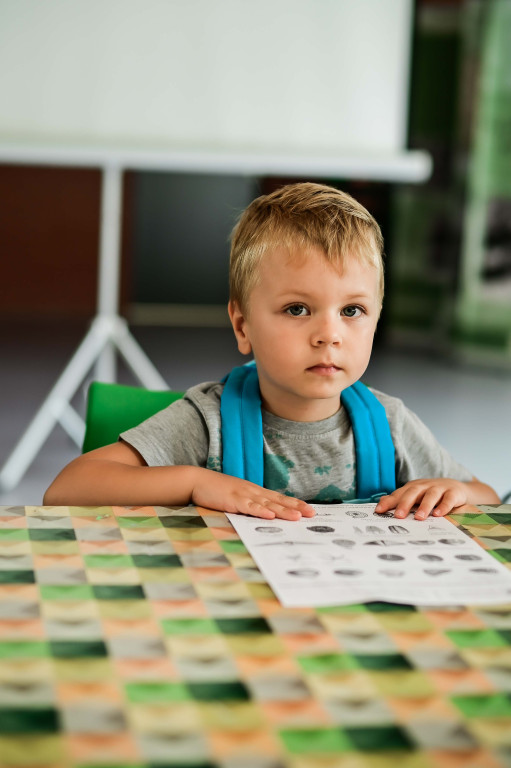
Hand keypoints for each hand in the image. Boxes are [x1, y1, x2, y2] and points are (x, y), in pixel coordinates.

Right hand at [190, 468, 314, 520]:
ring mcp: (244, 495)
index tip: (309, 509)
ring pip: (267, 504)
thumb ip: (250, 503)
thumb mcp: (237, 496)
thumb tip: (263, 513)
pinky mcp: (232, 500)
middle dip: (295, 507)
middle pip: (278, 501)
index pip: (279, 498)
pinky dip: (259, 511)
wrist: (198, 480)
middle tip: (311, 514)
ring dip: (283, 511)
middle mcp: (253, 492)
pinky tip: (270, 515)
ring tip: (297, 517)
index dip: (294, 503)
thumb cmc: (217, 490)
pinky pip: (248, 507)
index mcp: (255, 492)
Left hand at [375, 478, 471, 520]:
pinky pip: (449, 499)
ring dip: (424, 506)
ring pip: (431, 495)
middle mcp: (424, 486)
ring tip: (419, 517)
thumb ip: (399, 500)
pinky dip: (444, 506)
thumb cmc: (430, 494)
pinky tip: (439, 514)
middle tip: (398, 516)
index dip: (388, 502)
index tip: (378, 511)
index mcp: (413, 488)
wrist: (457, 488)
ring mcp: (439, 488)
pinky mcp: (454, 493)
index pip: (399, 494)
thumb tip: (380, 505)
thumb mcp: (415, 496)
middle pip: (413, 492)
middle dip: (405, 504)